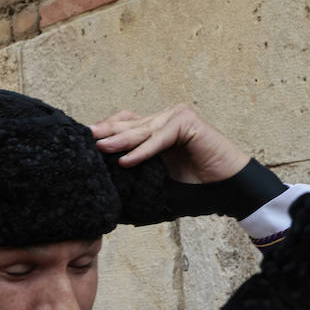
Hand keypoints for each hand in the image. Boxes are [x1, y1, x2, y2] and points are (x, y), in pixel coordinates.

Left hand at [91, 104, 250, 183]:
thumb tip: (109, 193)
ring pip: (142, 130)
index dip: (105, 130)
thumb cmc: (195, 186)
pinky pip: (160, 137)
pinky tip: (127, 160)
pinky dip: (144, 150)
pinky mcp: (188, 122)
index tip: (83, 141)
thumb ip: (137, 175)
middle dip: (106, 132)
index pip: (125, 124)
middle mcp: (164, 119)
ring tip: (100, 148)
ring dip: (120, 140)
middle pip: (129, 124)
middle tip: (84, 139)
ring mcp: (176, 117)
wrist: (226, 188)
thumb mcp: (158, 180)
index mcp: (155, 130)